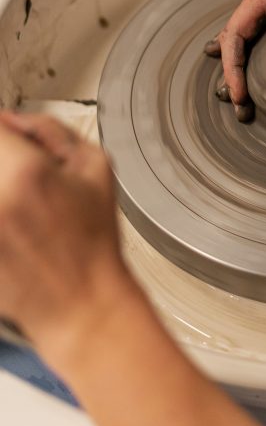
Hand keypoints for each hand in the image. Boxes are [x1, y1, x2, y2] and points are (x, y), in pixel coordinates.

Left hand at [0, 112, 134, 365]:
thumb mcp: (95, 167)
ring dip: (1, 185)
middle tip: (17, 170)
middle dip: (2, 158)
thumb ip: (50, 131)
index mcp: (24, 172)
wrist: (81, 304)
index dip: (3, 128)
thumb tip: (13, 120)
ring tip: (18, 202)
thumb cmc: (92, 241)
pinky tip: (13, 225)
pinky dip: (3, 214)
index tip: (9, 134)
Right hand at [207, 0, 265, 119]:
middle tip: (243, 111)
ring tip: (244, 98)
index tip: (239, 94)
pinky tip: (251, 67)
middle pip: (233, 40)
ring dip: (240, 66)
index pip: (236, 35)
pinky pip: (256, 27)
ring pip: (242, 35)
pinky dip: (250, 50)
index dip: (233, 67)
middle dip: (233, 76)